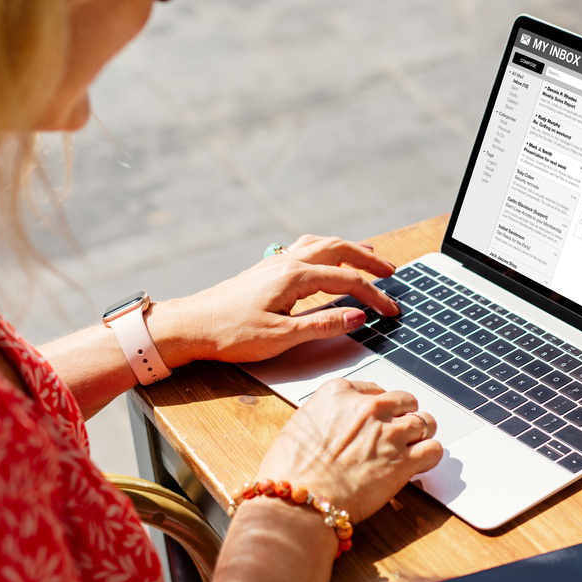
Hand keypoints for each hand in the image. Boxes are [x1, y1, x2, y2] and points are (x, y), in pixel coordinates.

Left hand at [152, 235, 400, 365]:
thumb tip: (358, 316)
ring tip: (369, 256)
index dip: (375, 296)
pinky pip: (305, 248)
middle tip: (392, 271)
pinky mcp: (266, 269)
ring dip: (349, 249)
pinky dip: (327, 250)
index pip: (348, 281)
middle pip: (339, 249)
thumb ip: (323, 325)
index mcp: (295, 277)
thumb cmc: (230, 334)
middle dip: (369, 260)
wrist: (189, 326)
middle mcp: (287, 262)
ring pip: (321, 244)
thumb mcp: (282, 337)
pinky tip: (327, 260)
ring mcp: (275, 262)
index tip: (392, 311)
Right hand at [255, 378, 442, 521]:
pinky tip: (420, 463)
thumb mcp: (300, 425)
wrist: (298, 500)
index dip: (378, 406)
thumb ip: (327, 417)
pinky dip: (430, 455)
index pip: (374, 389)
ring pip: (425, 421)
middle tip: (396, 432)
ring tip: (412, 446)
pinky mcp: (403, 462)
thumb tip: (338, 426)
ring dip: (421, 433)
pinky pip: (434, 450)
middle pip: (404, 401)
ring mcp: (389, 433)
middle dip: (403, 415)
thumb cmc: (291, 470)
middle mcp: (369, 408)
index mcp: (339, 393)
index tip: (376, 419)